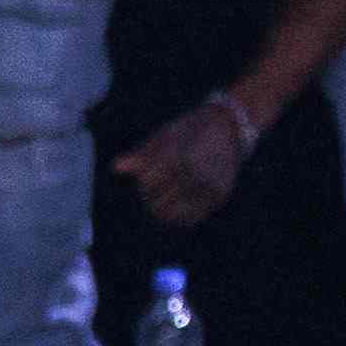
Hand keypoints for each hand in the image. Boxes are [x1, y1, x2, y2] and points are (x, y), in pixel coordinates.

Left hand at [109, 92, 258, 231]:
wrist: (230, 126)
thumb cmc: (190, 129)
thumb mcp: (164, 135)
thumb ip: (141, 155)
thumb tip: (116, 168)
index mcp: (179, 157)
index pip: (147, 184)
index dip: (143, 182)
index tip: (148, 175)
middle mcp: (196, 174)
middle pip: (157, 202)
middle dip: (152, 197)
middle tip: (156, 188)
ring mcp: (209, 188)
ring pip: (172, 215)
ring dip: (164, 209)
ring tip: (167, 197)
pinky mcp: (219, 197)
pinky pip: (191, 219)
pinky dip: (180, 216)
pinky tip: (179, 204)